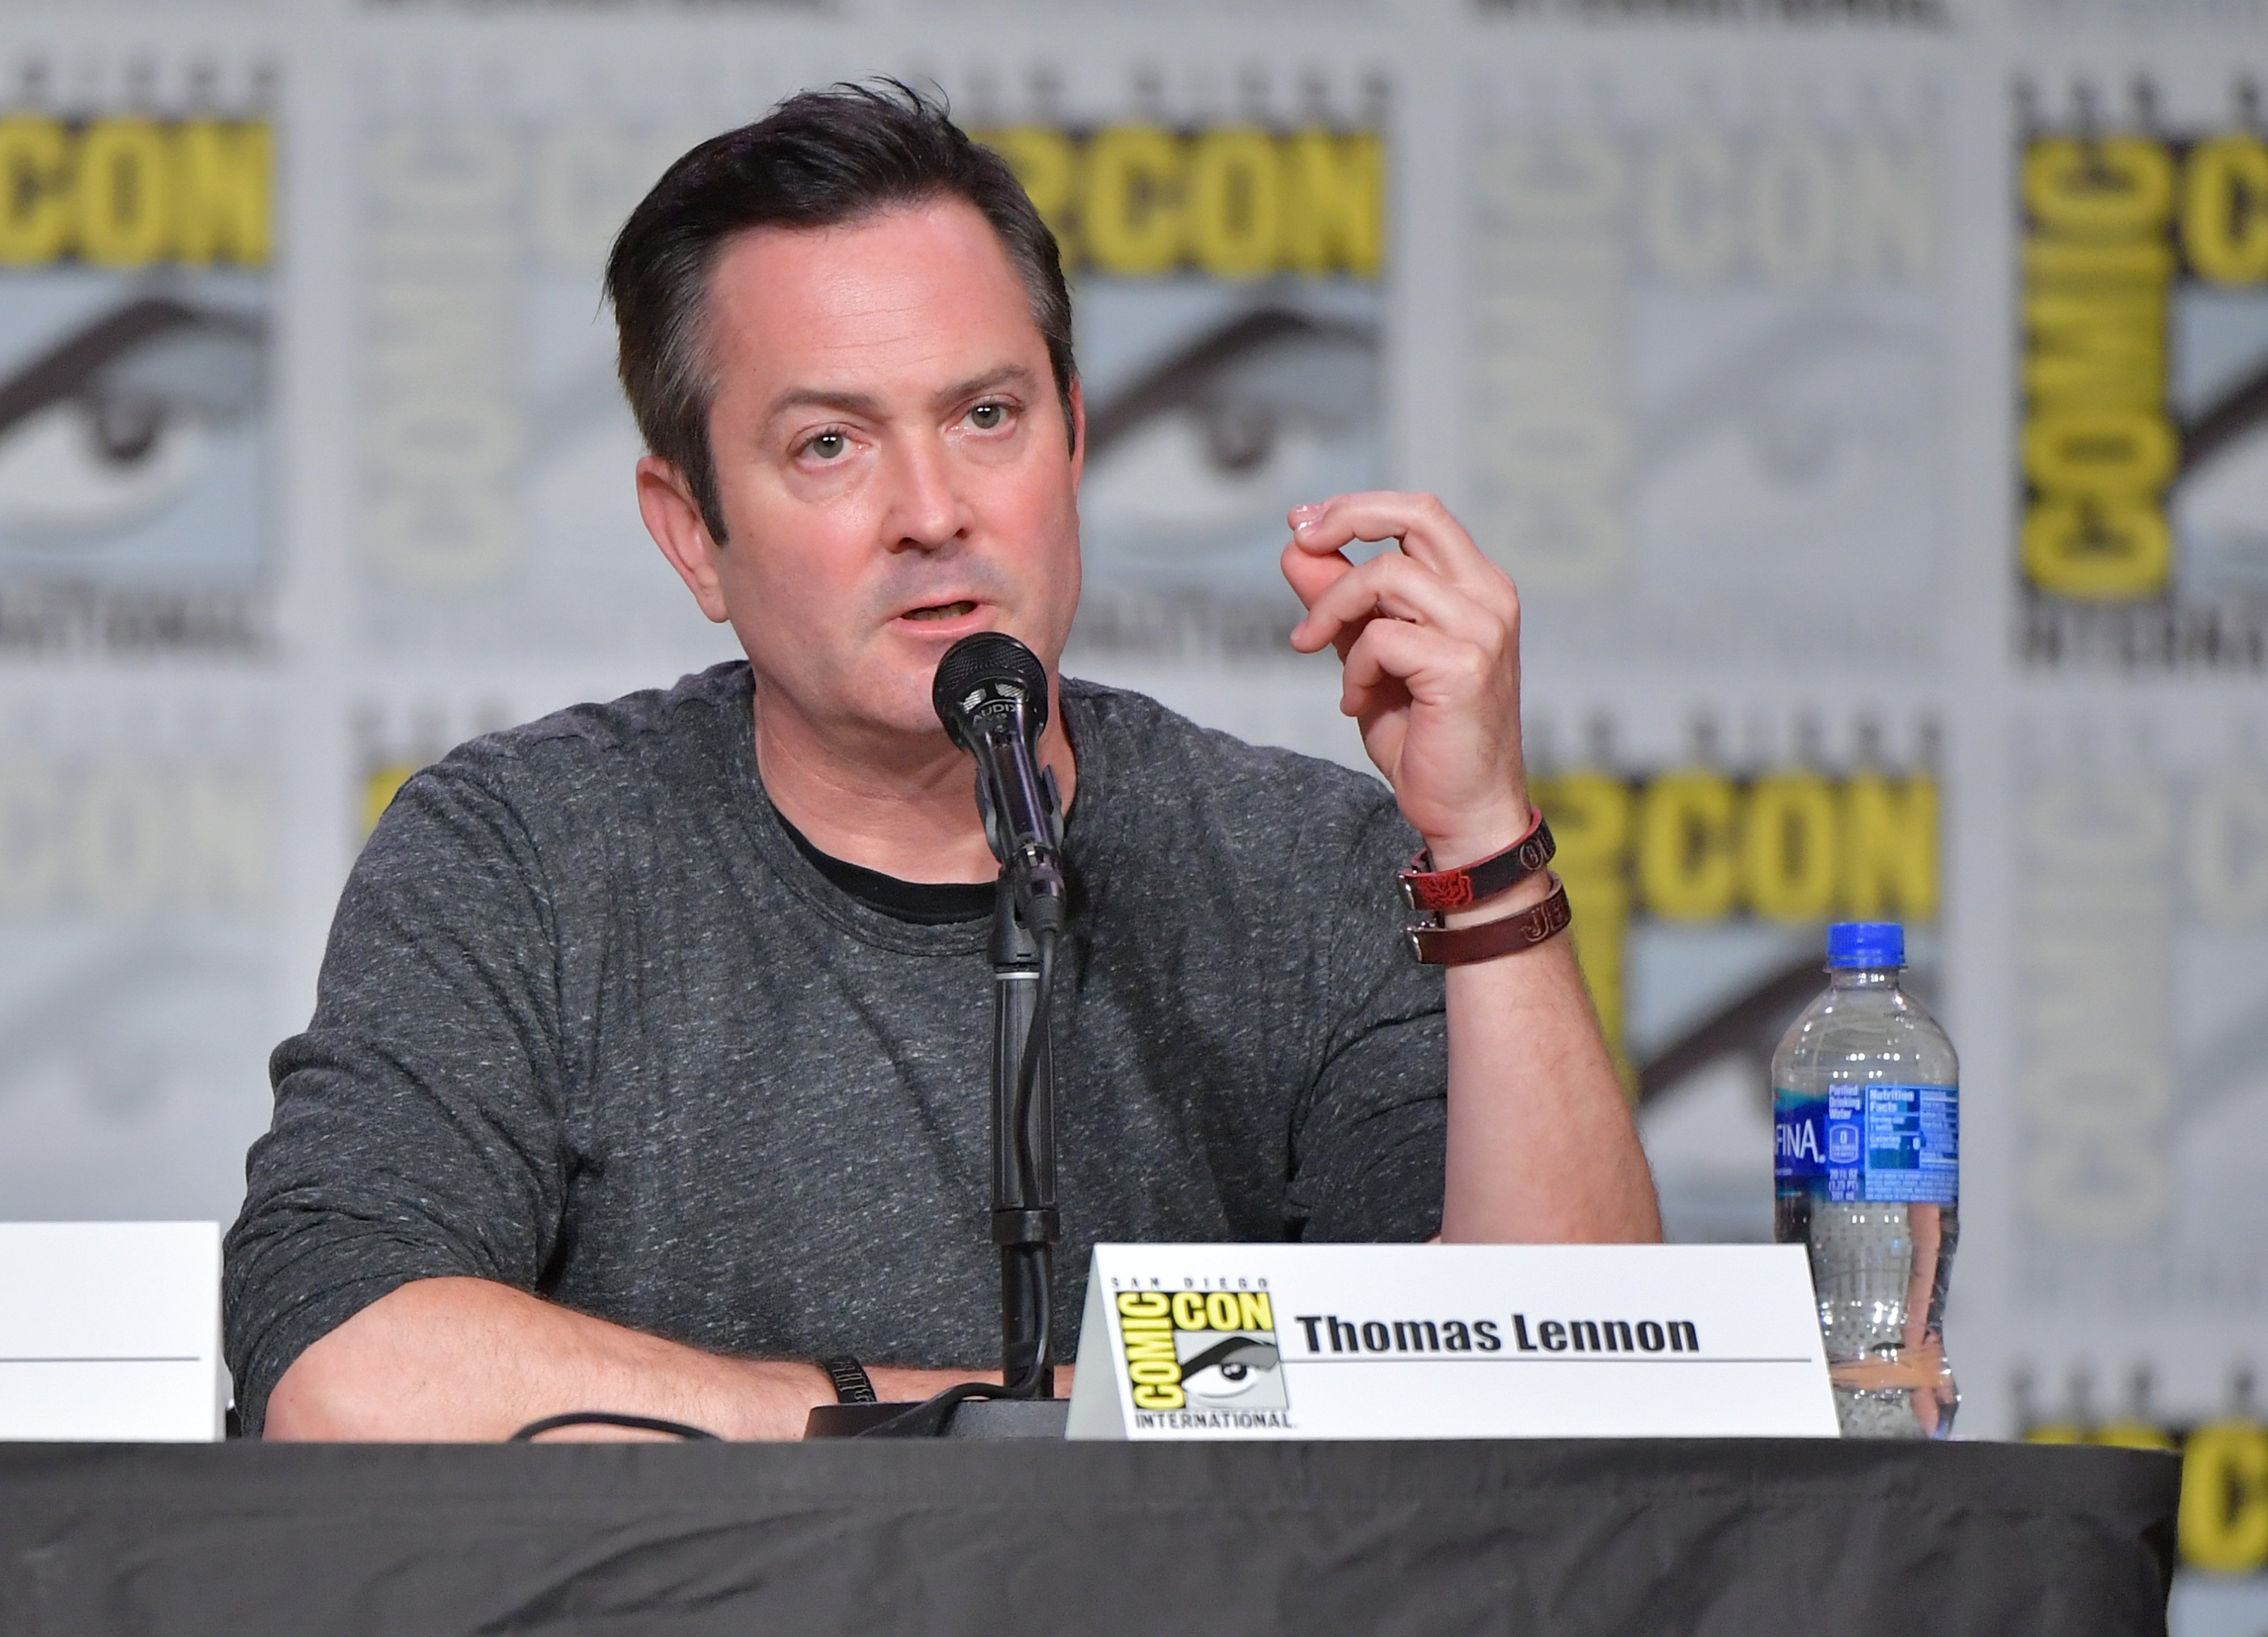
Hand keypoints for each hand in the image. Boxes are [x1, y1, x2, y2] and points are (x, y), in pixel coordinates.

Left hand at [1282, 492, 1528, 866]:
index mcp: (1476, 586)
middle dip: (1346, 517)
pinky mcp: (1464, 665)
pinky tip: (1355, 701)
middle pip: (1417, 512)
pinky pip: (1381, 638)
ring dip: (1333, 610)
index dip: (1356, 507)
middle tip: (1300, 542)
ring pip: (1386, 574)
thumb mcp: (1368, 656)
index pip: (1419, 512)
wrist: (1463, 810)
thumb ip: (1339, 603)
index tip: (1303, 524)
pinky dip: (1353, 667)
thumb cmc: (1424, 737)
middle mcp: (1489, 596)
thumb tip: (1296, 549)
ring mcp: (1483, 629)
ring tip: (1316, 650)